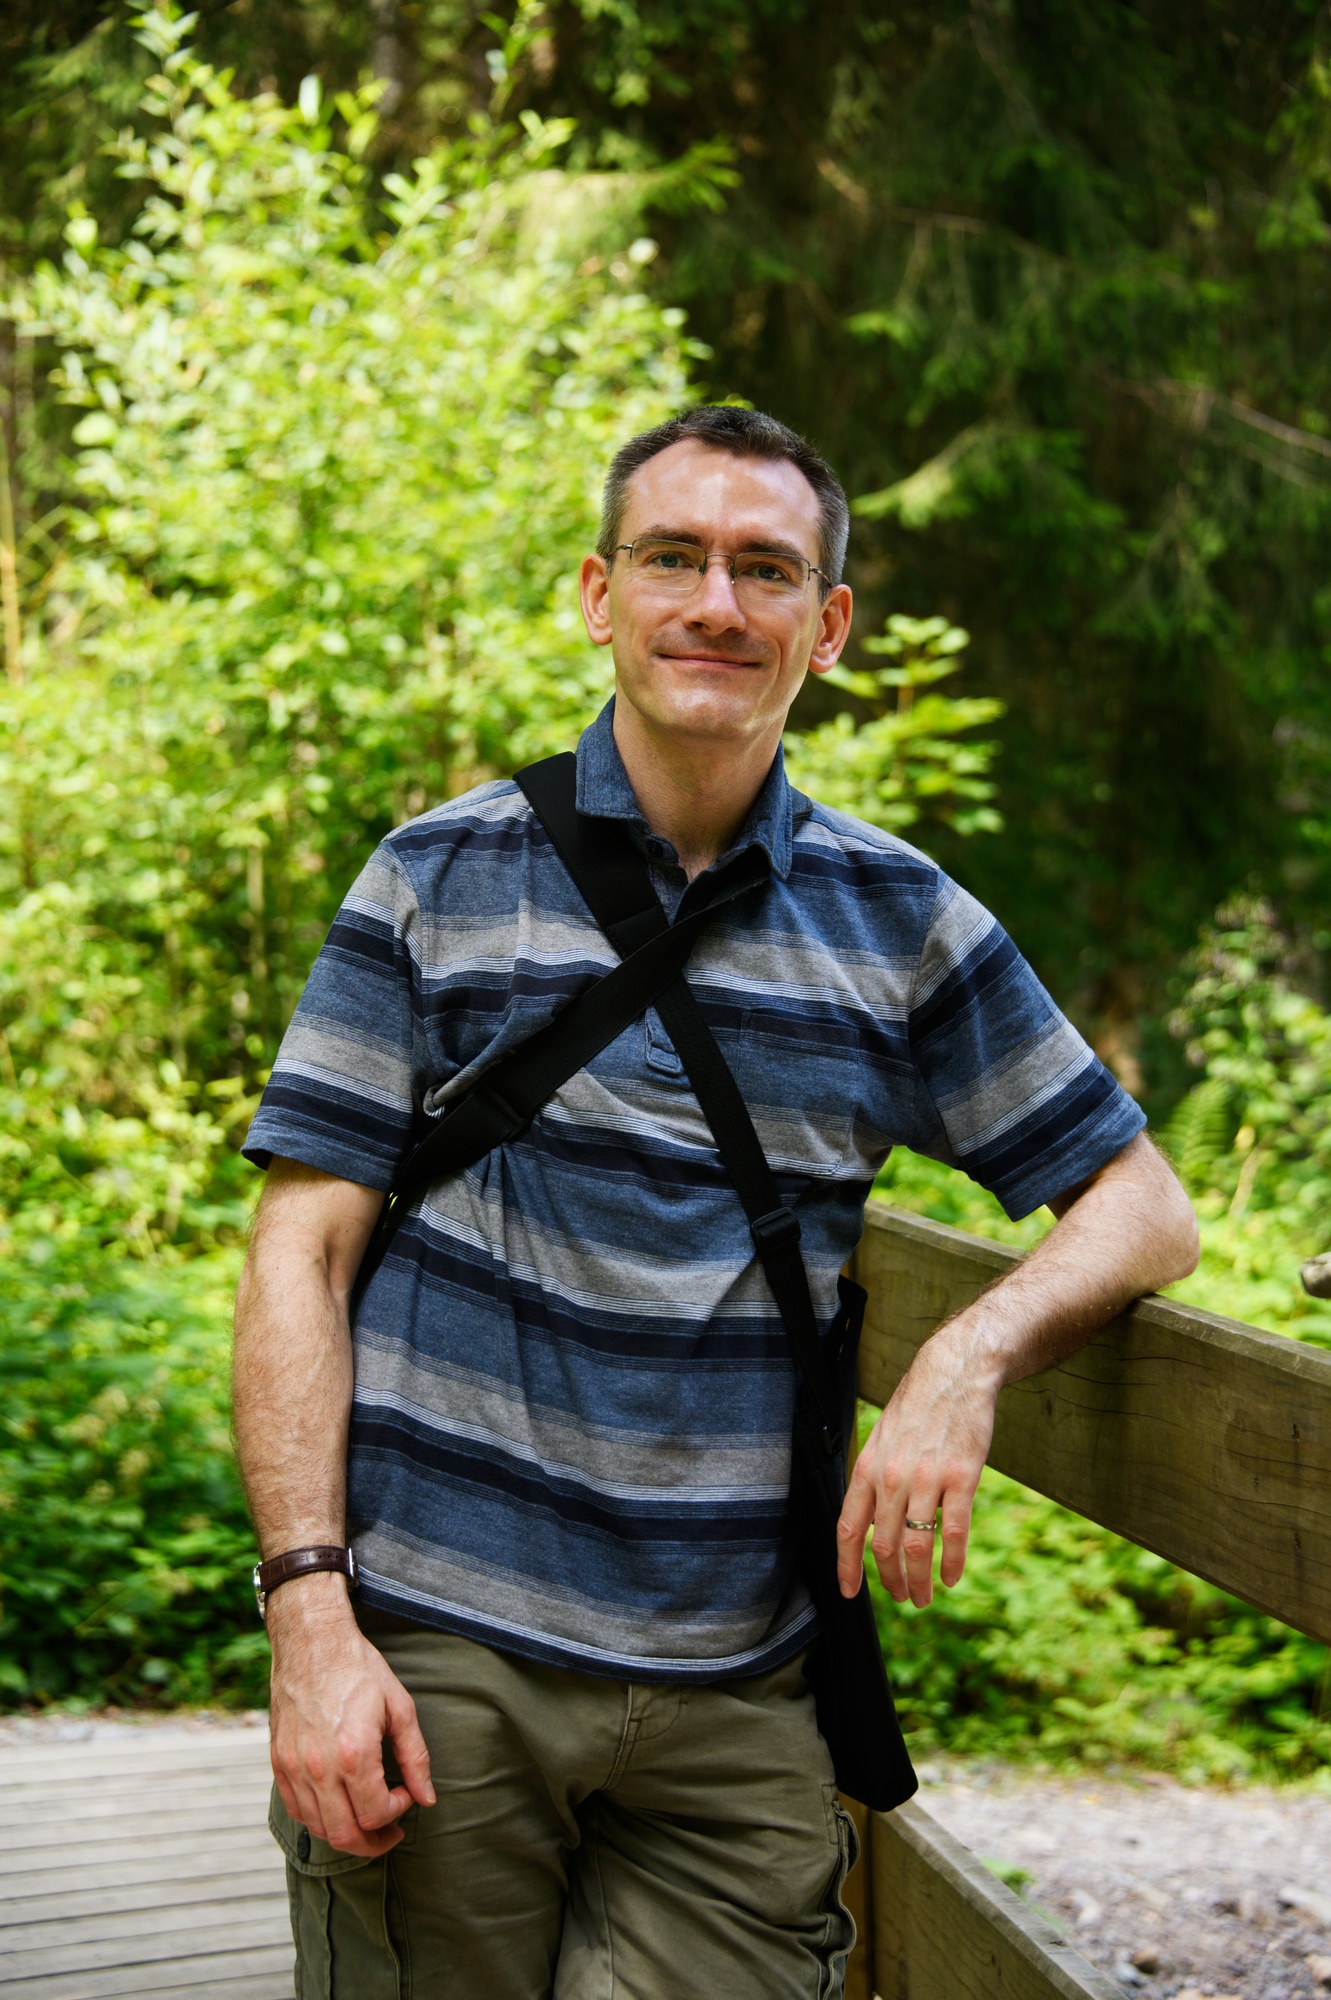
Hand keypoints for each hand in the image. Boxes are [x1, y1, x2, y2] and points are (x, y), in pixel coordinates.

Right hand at [267, 1571, 434, 1856]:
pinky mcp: (277, 1762)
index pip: (375, 1814)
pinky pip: (295, 1809)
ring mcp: (293, 1767)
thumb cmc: (358, 1669)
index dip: (397, 1813)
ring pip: (318, 1827)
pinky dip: (318, 1818)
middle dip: (372, 1843)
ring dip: (345, 1834)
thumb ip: (415, 1757)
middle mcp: (319, 1767)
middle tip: (390, 1836)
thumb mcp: (399, 1707)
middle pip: (344, 1834)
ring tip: (366, 1823)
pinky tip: (337, 1807)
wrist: (311, 1641)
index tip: (405, 1793)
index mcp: (354, 1753)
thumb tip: (427, 1798)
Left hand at [835, 1323, 998, 1608]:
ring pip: (917, 1547)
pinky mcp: (962, 1478)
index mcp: (868, 1469)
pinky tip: (953, 1577)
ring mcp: (927, 1479)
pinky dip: (952, 1562)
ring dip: (919, 1581)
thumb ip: (874, 1481)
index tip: (850, 1593)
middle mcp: (892, 1477)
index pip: (849, 1529)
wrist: (953, 1374)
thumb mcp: (882, 1440)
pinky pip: (953, 1532)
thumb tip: (871, 1524)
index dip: (847, 1566)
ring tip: (924, 1597)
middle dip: (890, 1581)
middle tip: (901, 1598)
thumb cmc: (917, 1408)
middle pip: (885, 1547)